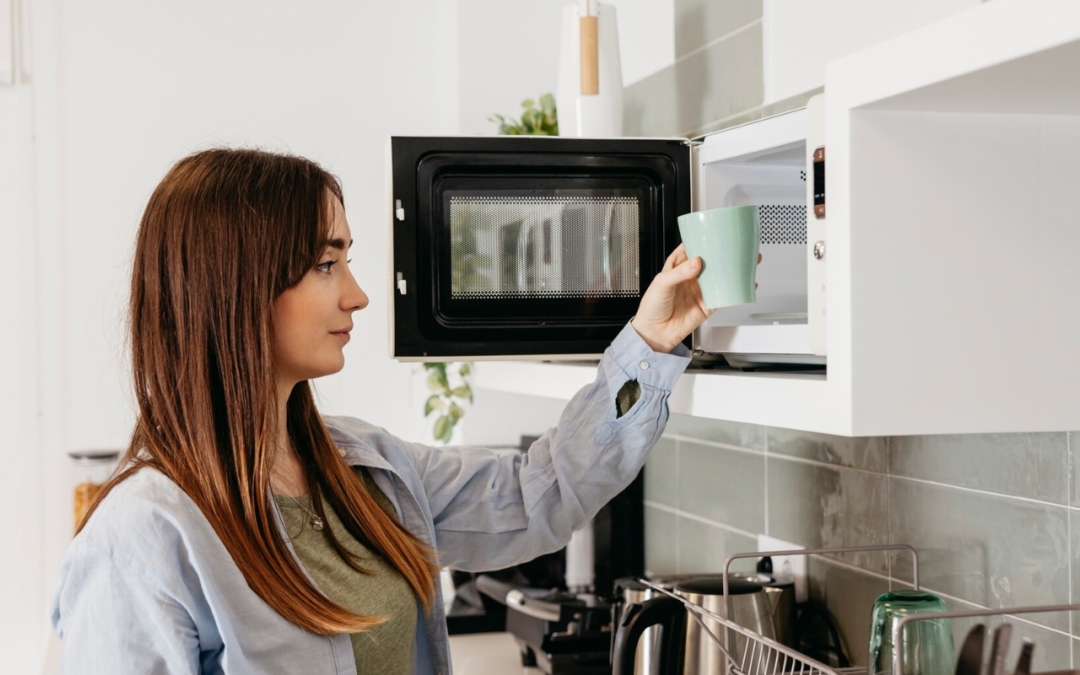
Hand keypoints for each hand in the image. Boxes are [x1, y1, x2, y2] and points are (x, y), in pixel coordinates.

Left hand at [631, 245, 761, 352]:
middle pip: (710, 262)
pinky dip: (735, 291)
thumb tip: (695, 262)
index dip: (702, 241)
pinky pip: (724, 296)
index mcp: (677, 268)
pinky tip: (744, 284)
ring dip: (732, 270)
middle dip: (723, 253)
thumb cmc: (651, 307)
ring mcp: (700, 291)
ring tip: (746, 261)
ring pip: (720, 277)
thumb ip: (678, 273)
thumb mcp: (661, 284)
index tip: (714, 234)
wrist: (654, 333)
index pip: (692, 249)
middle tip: (737, 245)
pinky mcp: (707, 305)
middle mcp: (690, 278)